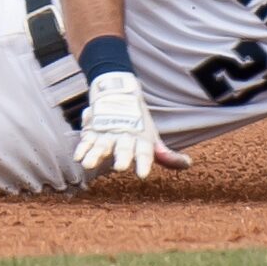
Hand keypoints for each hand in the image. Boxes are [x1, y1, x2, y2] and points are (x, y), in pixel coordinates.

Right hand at [72, 72, 187, 180]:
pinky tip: (78, 157)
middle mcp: (124, 135)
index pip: (144, 152)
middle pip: (123, 147)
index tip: (142, 174)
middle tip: (119, 167)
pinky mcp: (93, 130)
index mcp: (141, 138)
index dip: (143, 162)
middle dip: (121, 156)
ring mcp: (107, 132)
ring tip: (88, 165)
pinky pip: (86, 140)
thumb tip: (188, 163)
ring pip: (102, 144)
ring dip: (95, 154)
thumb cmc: (138, 122)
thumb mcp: (152, 137)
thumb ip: (166, 154)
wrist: (117, 91)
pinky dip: (82, 148)